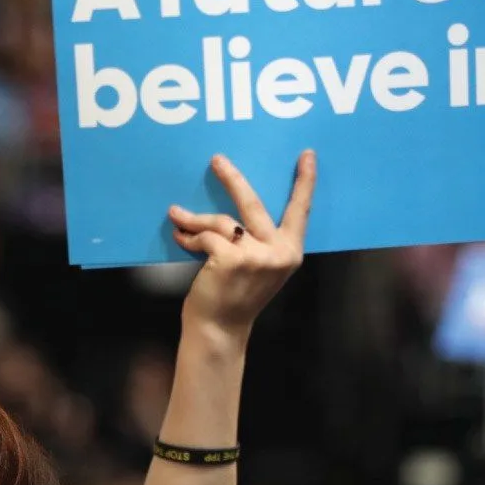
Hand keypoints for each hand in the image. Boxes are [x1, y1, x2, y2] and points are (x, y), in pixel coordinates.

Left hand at [169, 151, 315, 340]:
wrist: (219, 329)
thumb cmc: (235, 296)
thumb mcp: (257, 267)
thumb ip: (255, 242)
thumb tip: (232, 215)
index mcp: (290, 252)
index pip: (301, 211)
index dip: (304, 182)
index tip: (307, 155)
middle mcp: (279, 252)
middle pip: (254, 203)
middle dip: (232, 179)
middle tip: (217, 160)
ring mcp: (257, 255)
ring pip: (222, 220)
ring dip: (195, 218)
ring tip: (177, 215)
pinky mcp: (232, 258)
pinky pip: (207, 236)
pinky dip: (189, 236)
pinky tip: (180, 237)